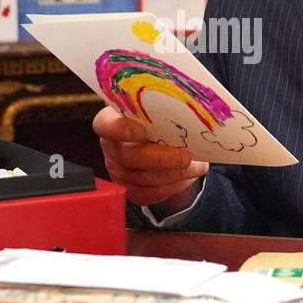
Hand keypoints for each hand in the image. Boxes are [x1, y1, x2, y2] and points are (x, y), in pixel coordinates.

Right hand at [93, 107, 207, 207]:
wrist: (158, 137)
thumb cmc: (157, 118)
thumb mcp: (156, 108)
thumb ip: (162, 110)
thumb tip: (187, 116)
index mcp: (111, 121)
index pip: (105, 126)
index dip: (120, 130)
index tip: (142, 131)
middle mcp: (111, 147)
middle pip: (128, 157)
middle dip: (161, 159)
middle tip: (186, 158)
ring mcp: (117, 170)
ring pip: (143, 178)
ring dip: (174, 174)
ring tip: (197, 167)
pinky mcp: (129, 189)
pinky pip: (149, 194)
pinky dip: (172, 188)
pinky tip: (187, 178)